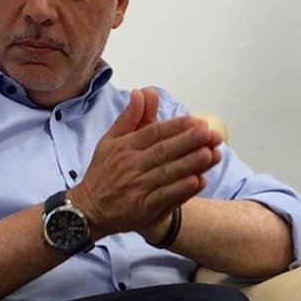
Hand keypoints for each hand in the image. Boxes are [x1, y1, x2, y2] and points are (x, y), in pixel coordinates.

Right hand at [71, 89, 222, 238]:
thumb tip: (143, 92)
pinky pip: (165, 197)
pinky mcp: (142, 208)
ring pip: (167, 173)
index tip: (196, 121)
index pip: (153, 133)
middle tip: (211, 134)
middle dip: (189, 142)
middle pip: (163, 151)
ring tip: (211, 154)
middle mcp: (131, 165)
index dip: (176, 127)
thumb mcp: (111, 140)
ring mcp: (137, 187)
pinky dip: (181, 190)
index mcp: (125, 146)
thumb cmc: (103, 172)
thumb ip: (130, 117)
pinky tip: (198, 181)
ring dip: (190, 164)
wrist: (89, 209)